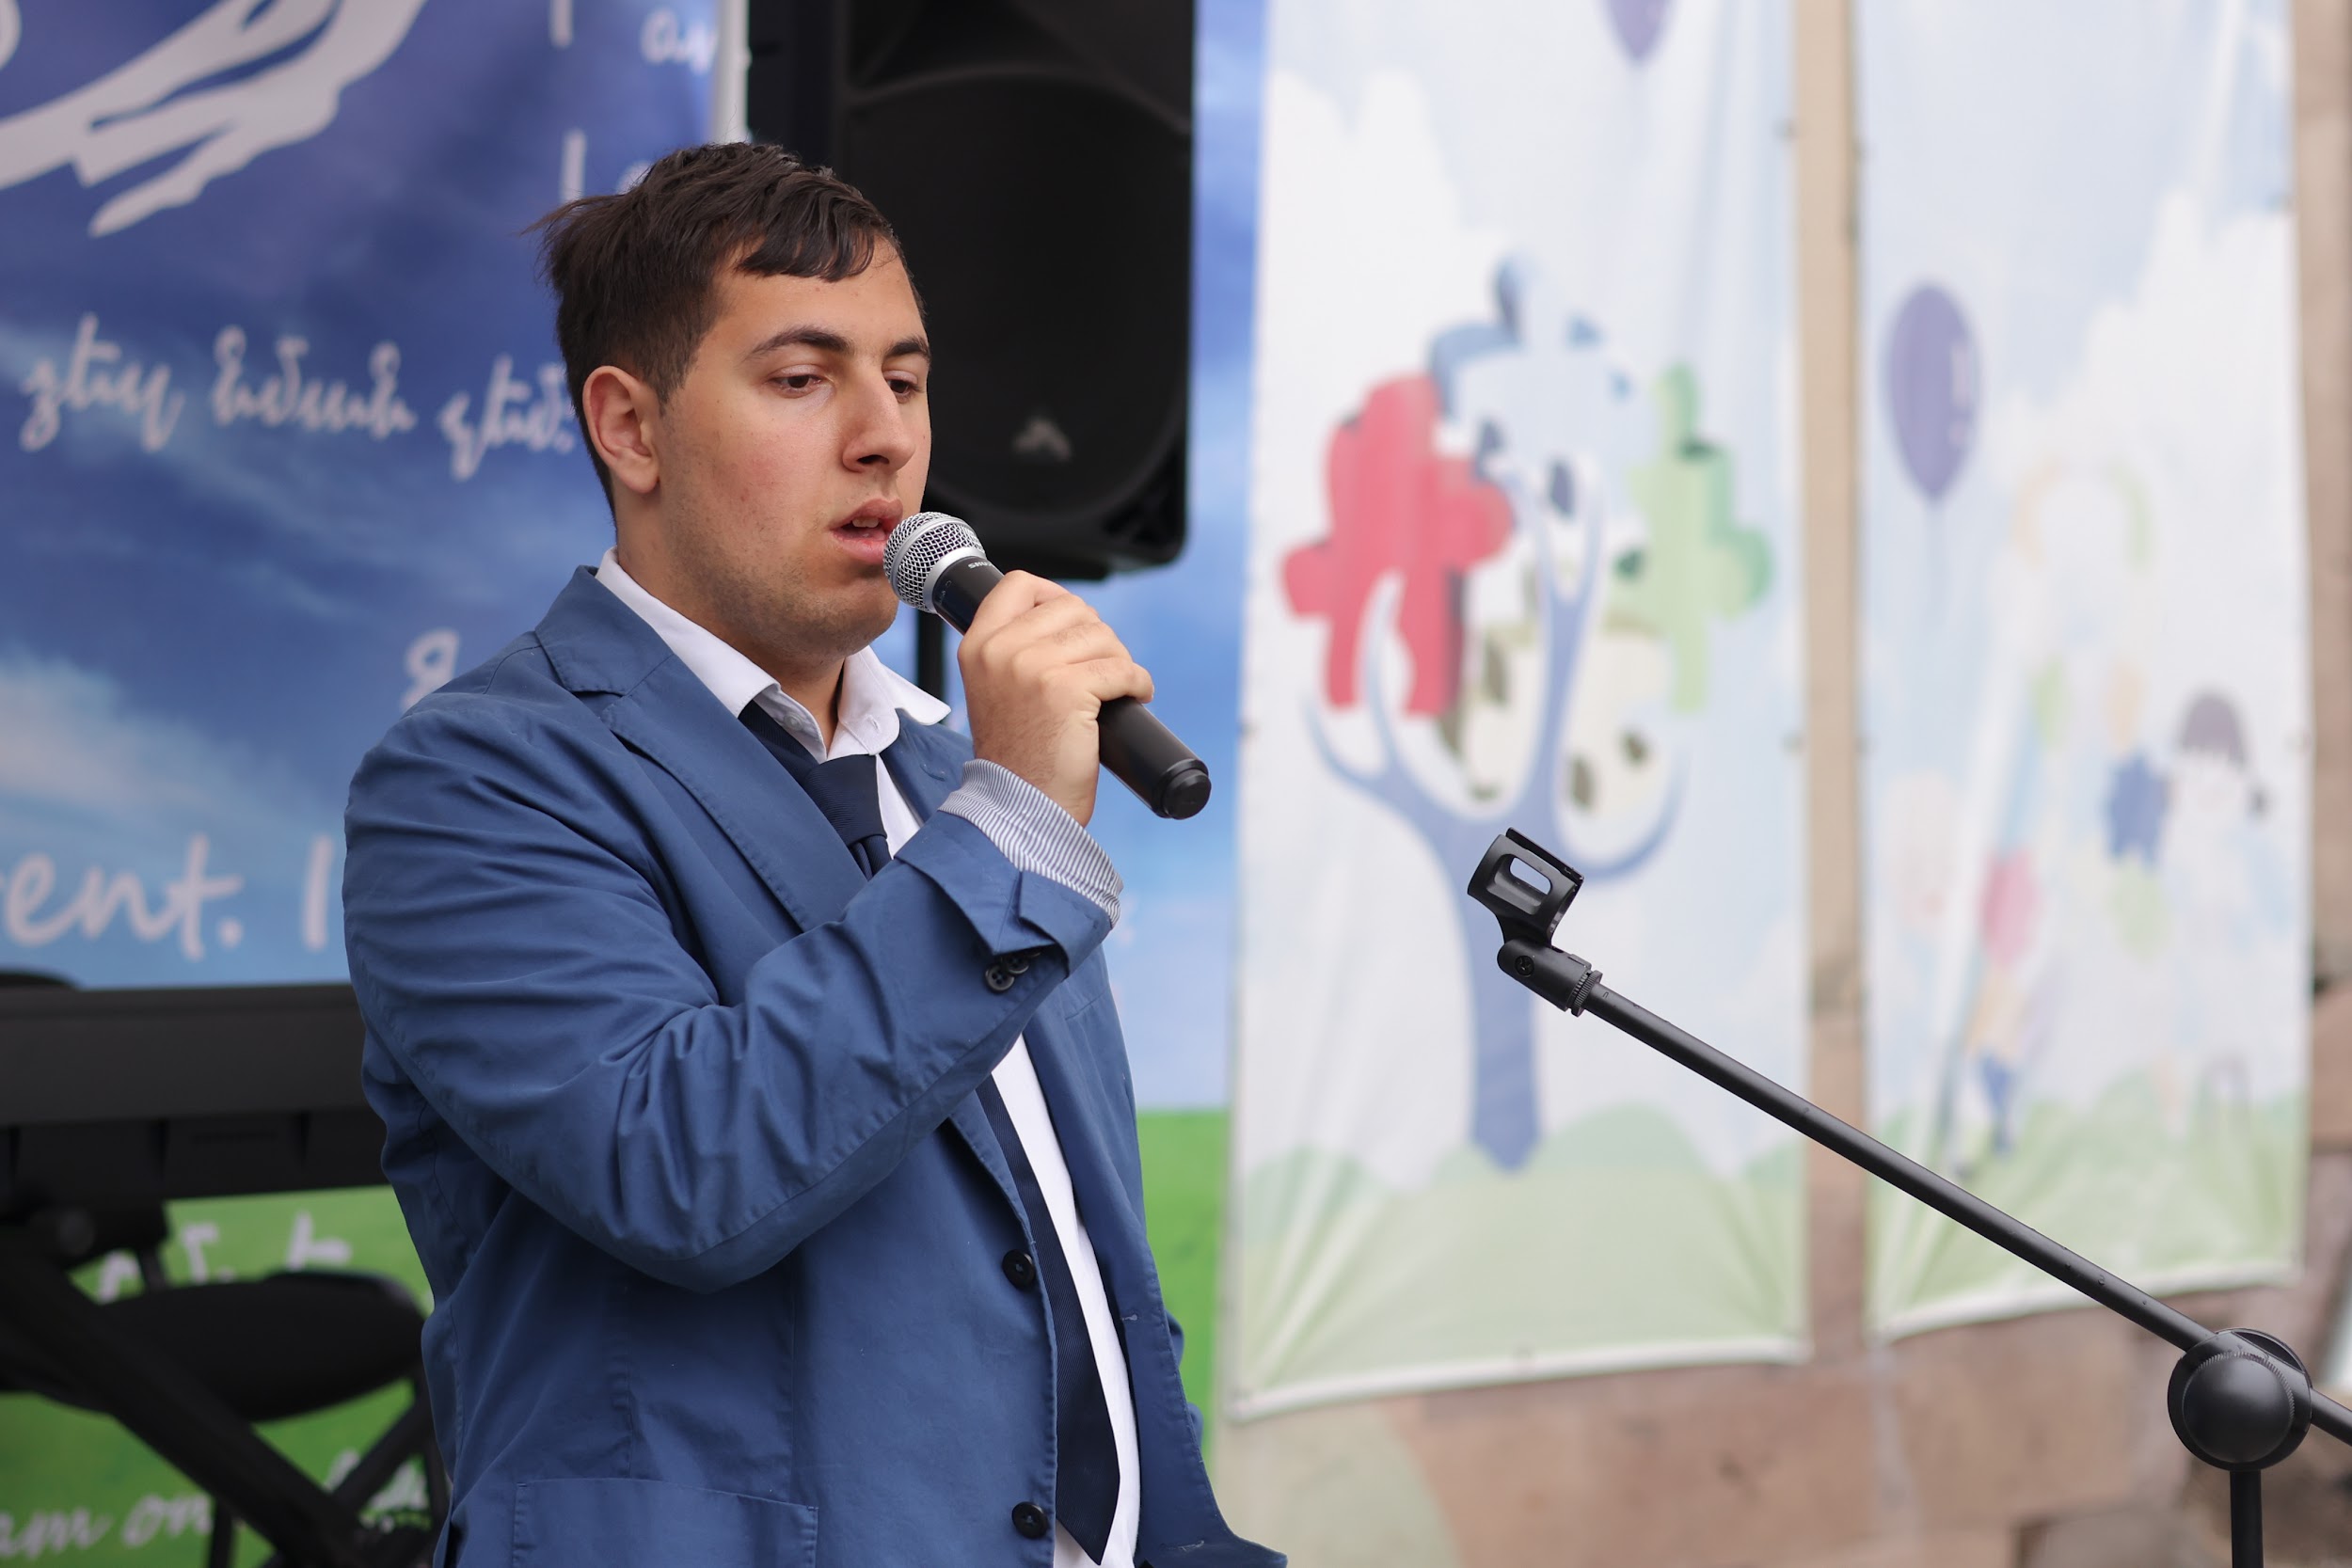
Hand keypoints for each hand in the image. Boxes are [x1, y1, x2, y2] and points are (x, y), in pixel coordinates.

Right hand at [958, 572, 1152, 824]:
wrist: (1020, 806)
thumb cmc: (1018, 756)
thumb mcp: (996, 689)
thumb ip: (1014, 651)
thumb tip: (1068, 618)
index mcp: (978, 646)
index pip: (1018, 584)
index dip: (1054, 596)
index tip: (1073, 623)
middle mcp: (1000, 650)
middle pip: (1072, 607)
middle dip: (1097, 637)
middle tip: (1099, 671)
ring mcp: (1032, 666)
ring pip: (1102, 635)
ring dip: (1119, 661)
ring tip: (1114, 689)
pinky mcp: (1068, 689)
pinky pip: (1123, 668)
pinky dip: (1138, 683)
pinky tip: (1133, 698)